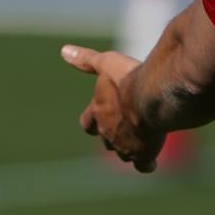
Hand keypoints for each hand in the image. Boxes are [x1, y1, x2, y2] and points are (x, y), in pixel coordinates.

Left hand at [61, 44, 165, 172]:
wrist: (151, 98)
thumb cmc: (129, 79)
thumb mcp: (107, 63)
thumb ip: (87, 60)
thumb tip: (64, 50)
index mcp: (98, 112)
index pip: (88, 122)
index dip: (93, 120)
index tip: (99, 118)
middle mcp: (108, 132)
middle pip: (106, 140)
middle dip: (113, 135)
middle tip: (124, 128)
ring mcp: (124, 146)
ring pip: (122, 153)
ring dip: (128, 149)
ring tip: (139, 144)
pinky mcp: (142, 154)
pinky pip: (142, 164)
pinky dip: (146, 163)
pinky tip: (151, 163)